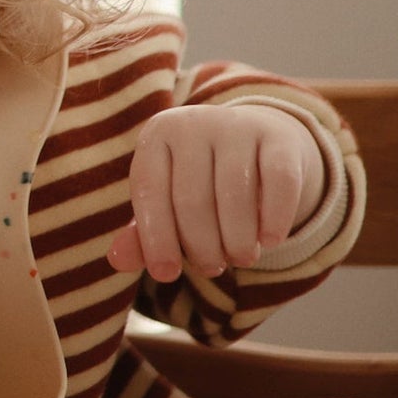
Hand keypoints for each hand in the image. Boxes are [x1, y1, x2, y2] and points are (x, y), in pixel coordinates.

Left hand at [107, 105, 328, 284]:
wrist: (253, 141)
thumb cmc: (198, 181)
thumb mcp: (165, 200)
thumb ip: (141, 232)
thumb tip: (118, 261)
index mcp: (156, 135)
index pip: (149, 191)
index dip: (155, 239)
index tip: (166, 275)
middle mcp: (193, 123)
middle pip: (192, 199)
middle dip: (201, 246)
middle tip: (211, 267)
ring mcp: (237, 126)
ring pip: (236, 194)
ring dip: (238, 240)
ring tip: (240, 258)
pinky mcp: (279, 137)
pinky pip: (279, 183)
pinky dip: (275, 219)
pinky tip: (270, 241)